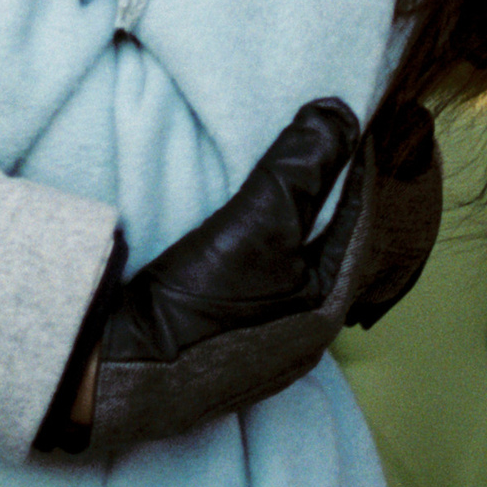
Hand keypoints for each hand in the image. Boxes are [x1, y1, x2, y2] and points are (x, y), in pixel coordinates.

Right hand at [33, 92, 441, 461]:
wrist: (128, 372)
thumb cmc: (201, 303)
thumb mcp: (255, 225)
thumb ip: (299, 169)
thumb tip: (340, 114)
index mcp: (328, 306)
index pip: (358, 220)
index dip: (357, 167)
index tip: (354, 120)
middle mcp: (310, 332)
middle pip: (333, 248)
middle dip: (332, 197)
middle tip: (326, 142)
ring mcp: (272, 348)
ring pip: (303, 269)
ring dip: (303, 224)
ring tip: (293, 177)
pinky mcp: (237, 348)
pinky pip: (274, 286)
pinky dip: (276, 249)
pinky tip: (254, 234)